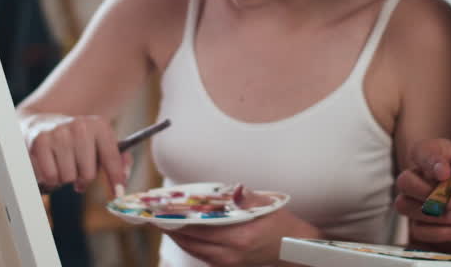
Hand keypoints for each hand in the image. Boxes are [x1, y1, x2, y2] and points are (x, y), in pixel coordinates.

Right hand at [20, 113, 131, 196]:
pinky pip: (50, 177)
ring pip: (68, 177)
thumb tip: (122, 184)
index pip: (111, 158)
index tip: (118, 194)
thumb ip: (118, 161)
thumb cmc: (77, 140)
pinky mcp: (40, 142)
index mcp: (99, 125)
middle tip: (77, 170)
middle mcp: (80, 126)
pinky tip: (51, 167)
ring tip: (63, 166)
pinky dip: (50, 179)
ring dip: (65, 178)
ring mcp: (59, 133)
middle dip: (82, 178)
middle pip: (87, 174)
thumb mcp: (100, 142)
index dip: (115, 179)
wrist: (44, 123)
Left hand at [167, 191, 317, 266]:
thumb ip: (241, 197)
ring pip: (193, 250)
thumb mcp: (264, 204)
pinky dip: (190, 243)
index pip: (199, 228)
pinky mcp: (227, 265)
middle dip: (172, 229)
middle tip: (157, 215)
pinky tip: (184, 233)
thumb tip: (224, 191)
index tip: (162, 211)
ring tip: (166, 222)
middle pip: (191, 241)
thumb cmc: (281, 225)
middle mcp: (230, 253)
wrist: (293, 249)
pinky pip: (201, 254)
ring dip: (179, 237)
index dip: (178, 220)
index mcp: (239, 236)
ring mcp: (228, 262)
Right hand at [395, 139, 450, 245]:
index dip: (429, 163)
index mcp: (440, 155)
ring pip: (404, 205)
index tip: (446, 173)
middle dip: (427, 192)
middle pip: (405, 181)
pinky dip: (437, 231)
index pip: (421, 152)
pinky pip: (418, 230)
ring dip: (431, 213)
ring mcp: (423, 201)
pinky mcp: (426, 224)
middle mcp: (426, 176)